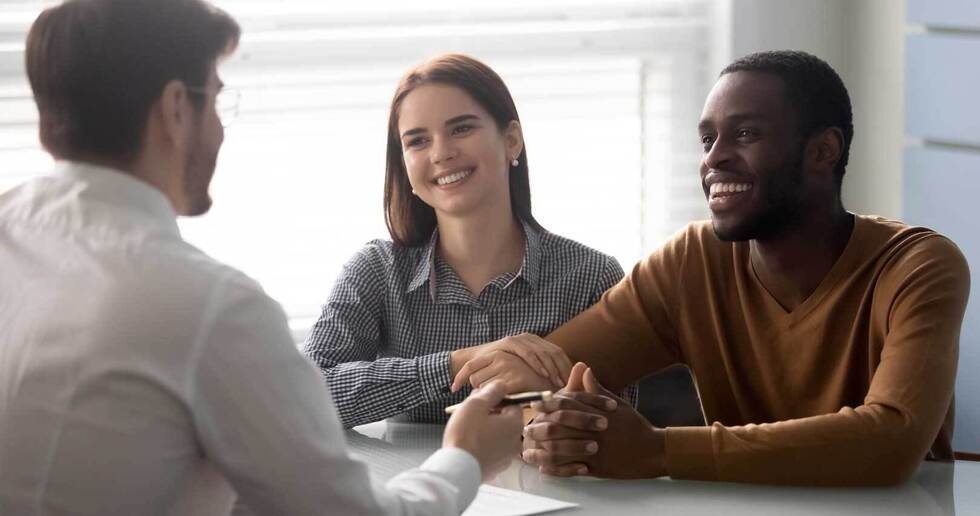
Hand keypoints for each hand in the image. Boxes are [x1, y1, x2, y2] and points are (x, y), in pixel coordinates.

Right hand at [443, 381, 522, 480]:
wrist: (457, 468)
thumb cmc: (466, 434)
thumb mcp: (476, 404)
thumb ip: (491, 391)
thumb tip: (501, 385)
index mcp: (515, 423)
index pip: (512, 403)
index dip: (496, 400)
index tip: (480, 402)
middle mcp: (516, 441)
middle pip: (505, 420)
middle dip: (490, 415)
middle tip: (471, 414)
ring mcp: (507, 457)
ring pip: (498, 435)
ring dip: (486, 430)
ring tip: (467, 430)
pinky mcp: (496, 468)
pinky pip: (492, 451)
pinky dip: (483, 446)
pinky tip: (469, 445)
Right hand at [451, 333, 571, 391]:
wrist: (474, 362)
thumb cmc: (499, 371)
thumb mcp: (522, 371)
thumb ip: (537, 373)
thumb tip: (560, 387)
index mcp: (536, 343)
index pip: (559, 353)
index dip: (568, 367)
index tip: (574, 382)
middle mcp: (530, 338)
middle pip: (555, 351)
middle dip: (564, 368)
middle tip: (569, 384)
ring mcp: (520, 339)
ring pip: (544, 351)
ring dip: (554, 367)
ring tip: (559, 382)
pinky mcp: (510, 342)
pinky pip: (528, 352)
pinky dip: (538, 363)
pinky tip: (544, 374)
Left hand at [523, 363, 666, 478]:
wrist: (652, 449)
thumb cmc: (633, 425)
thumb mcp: (615, 403)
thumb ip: (595, 389)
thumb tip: (584, 368)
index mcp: (596, 411)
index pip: (567, 404)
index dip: (549, 404)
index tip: (535, 405)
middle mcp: (594, 429)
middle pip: (560, 426)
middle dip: (540, 428)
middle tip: (526, 430)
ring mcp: (596, 449)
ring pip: (562, 449)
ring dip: (543, 451)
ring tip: (529, 452)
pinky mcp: (598, 467)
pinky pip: (572, 468)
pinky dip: (556, 468)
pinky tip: (544, 467)